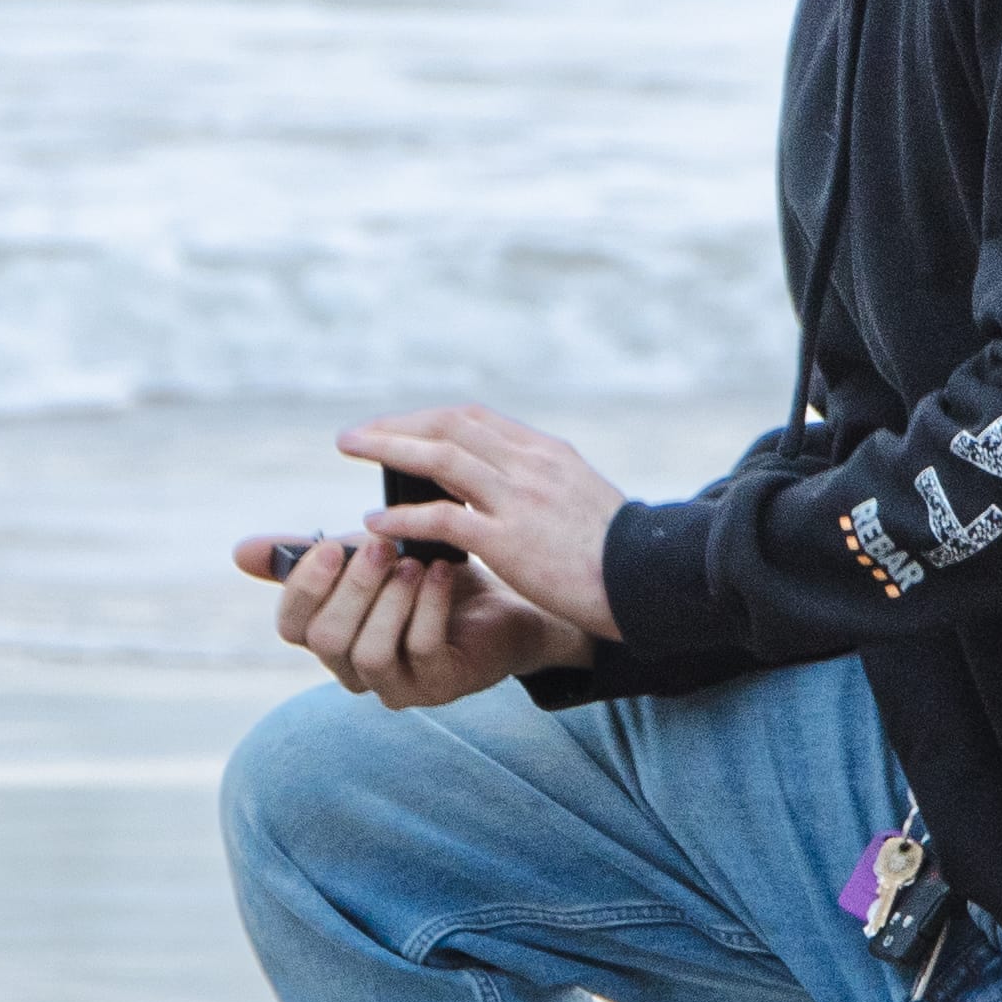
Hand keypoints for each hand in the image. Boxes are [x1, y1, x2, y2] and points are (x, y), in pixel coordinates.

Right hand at [237, 521, 566, 709]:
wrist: (502, 596)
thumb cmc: (422, 576)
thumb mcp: (363, 556)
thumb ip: (307, 557)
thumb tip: (239, 552)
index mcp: (329, 637)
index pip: (291, 628)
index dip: (305, 588)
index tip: (333, 544)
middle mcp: (355, 669)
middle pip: (328, 641)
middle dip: (353, 588)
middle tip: (383, 545)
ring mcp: (397, 685)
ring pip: (370, 652)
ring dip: (391, 600)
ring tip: (413, 561)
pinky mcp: (440, 686)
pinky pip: (420, 650)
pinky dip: (427, 605)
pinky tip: (440, 573)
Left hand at [340, 406, 627, 647]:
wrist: (651, 582)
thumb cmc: (617, 552)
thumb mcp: (579, 496)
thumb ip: (538, 481)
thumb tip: (496, 478)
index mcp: (546, 452)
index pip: (474, 418)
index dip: (427, 420)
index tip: (396, 427)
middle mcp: (530, 464)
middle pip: (449, 426)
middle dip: (397, 425)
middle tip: (355, 434)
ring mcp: (520, 499)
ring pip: (440, 458)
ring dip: (388, 449)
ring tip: (351, 450)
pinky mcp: (510, 540)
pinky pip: (443, 518)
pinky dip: (403, 516)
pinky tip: (376, 523)